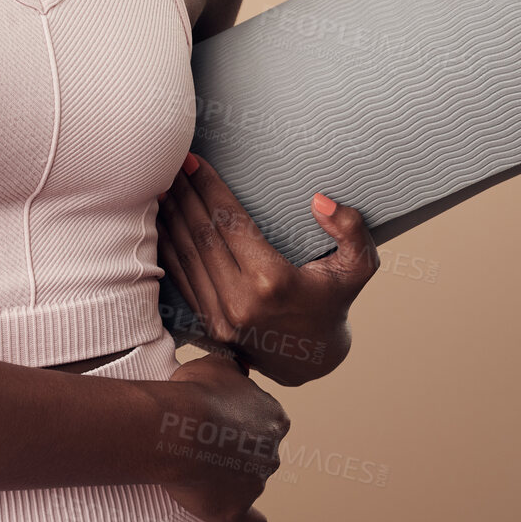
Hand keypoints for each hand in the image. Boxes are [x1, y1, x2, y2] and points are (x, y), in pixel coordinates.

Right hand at [153, 350, 289, 521]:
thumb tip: (240, 369)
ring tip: (200, 471)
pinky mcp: (236, 510)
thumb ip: (233, 369)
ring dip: (234, 480)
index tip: (221, 419)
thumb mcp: (216, 365)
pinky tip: (238, 518)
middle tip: (206, 444)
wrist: (179, 428)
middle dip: (239, 451)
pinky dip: (247, 520)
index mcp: (273, 417)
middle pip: (261, 453)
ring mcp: (257, 483)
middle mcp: (272, 451)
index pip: (267, 421)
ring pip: (252, 483)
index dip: (242, 420)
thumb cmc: (195, 393)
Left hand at [155, 153, 378, 379]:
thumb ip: (351, 230)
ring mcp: (220, 317)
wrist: (313, 360)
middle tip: (171, 163)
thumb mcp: (358, 267)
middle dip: (185, 194)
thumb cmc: (334, 302)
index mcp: (272, 281)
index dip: (209, 187)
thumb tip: (320, 201)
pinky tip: (162, 223)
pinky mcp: (208, 325)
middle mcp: (240, 301)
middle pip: (202, 234)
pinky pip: (182, 278)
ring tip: (162, 185)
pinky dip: (169, 247)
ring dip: (171, 217)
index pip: (230, 221)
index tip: (195, 161)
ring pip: (186, 255)